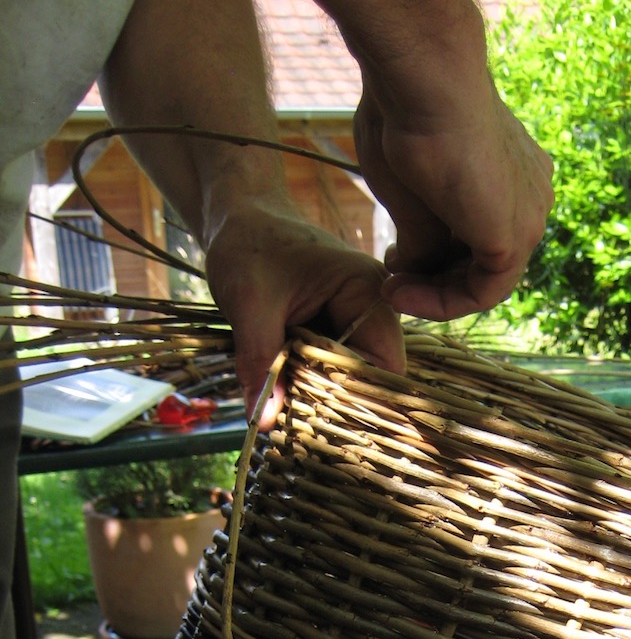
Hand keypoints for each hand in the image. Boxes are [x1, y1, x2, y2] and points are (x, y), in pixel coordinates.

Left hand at [203, 202, 405, 422]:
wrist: (239, 217)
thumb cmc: (247, 244)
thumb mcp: (248, 302)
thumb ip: (259, 361)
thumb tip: (263, 420)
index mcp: (369, 291)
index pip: (384, 366)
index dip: (354, 398)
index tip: (314, 420)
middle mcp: (376, 309)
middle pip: (371, 378)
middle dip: (332, 401)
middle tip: (291, 419)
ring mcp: (361, 322)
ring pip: (350, 380)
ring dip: (319, 395)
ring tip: (284, 404)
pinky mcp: (341, 332)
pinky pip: (334, 371)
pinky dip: (310, 383)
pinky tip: (285, 390)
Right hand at [353, 76, 552, 320]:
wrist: (425, 84)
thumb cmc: (410, 117)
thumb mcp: (410, 191)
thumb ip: (419, 238)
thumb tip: (407, 273)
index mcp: (510, 176)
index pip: (475, 236)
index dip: (433, 259)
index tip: (393, 260)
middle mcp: (528, 196)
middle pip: (480, 259)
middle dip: (431, 278)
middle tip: (390, 280)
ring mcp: (527, 217)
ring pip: (483, 279)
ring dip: (432, 294)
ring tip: (391, 290)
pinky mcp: (516, 239)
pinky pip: (483, 292)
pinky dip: (442, 302)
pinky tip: (401, 294)